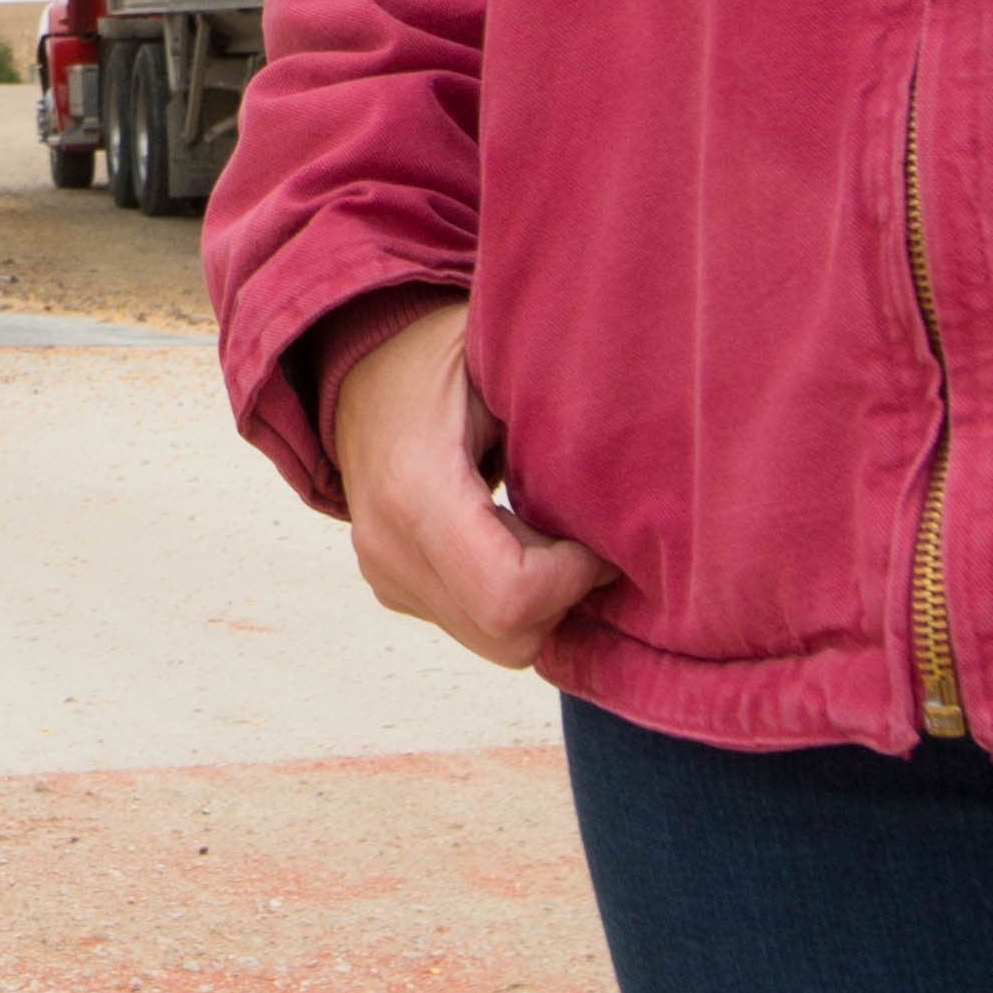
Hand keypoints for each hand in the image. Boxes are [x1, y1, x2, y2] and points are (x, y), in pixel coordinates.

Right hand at [330, 298, 612, 671]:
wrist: (359, 361)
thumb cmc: (442, 351)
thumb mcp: (504, 363)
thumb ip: (561, 418)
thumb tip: (634, 478)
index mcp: (417, 489)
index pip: (511, 597)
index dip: (573, 579)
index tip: (595, 536)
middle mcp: (389, 545)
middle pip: (508, 637)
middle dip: (563, 598)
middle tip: (579, 535)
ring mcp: (384, 572)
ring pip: (494, 641)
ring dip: (539, 599)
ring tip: (543, 528)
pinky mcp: (390, 585)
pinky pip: (471, 625)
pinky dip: (510, 596)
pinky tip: (513, 536)